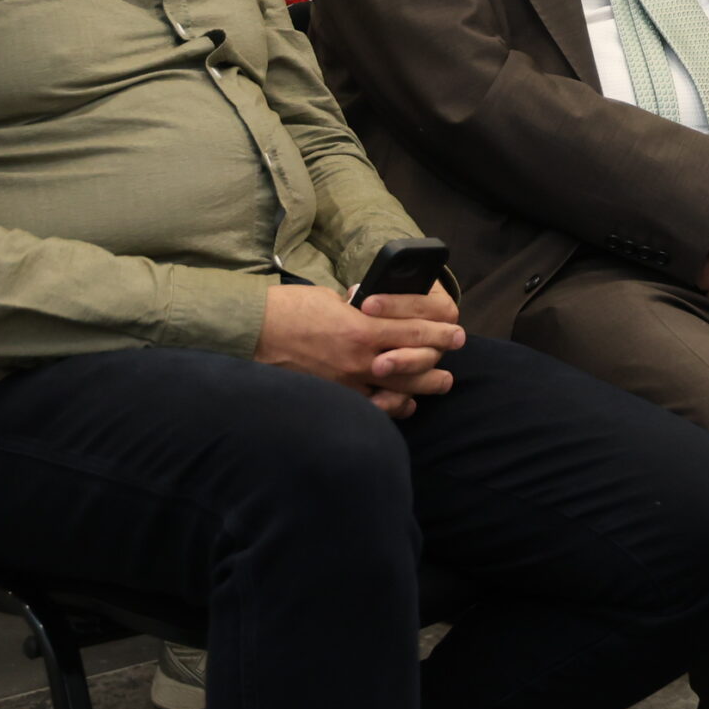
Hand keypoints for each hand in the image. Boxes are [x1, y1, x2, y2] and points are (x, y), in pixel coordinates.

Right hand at [257, 282, 463, 419]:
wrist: (252, 334)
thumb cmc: (289, 310)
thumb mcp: (332, 299)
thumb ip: (360, 310)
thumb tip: (376, 312)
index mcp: (363, 330)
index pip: (416, 332)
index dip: (441, 332)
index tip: (457, 332)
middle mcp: (360, 362)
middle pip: (416, 367)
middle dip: (440, 361)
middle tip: (453, 355)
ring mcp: (347, 385)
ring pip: (400, 393)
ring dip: (424, 387)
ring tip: (440, 382)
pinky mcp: (333, 398)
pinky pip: (372, 409)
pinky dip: (392, 406)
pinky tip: (403, 403)